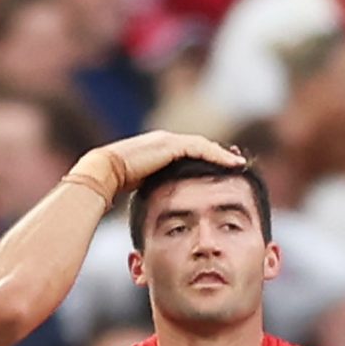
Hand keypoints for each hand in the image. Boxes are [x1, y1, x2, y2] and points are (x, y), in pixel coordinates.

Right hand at [85, 132, 244, 196]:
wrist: (104, 173)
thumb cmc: (118, 185)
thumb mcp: (146, 186)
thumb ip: (159, 188)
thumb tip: (165, 205)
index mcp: (160, 150)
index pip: (191, 153)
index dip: (209, 161)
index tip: (224, 171)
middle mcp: (165, 141)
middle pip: (201, 147)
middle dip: (220, 155)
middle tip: (239, 164)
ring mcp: (168, 141)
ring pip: (204, 146)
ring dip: (223, 155)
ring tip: (240, 164)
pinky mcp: (170, 145)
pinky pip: (200, 149)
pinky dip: (217, 155)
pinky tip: (231, 163)